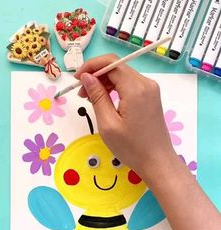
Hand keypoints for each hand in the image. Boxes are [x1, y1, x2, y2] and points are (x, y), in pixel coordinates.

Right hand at [75, 54, 176, 182]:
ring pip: (123, 75)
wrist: (158, 162)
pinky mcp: (151, 97)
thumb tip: (86, 77)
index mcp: (135, 88)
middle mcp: (146, 83)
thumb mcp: (108, 124)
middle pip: (117, 67)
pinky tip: (106, 101)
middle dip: (96, 75)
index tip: (77, 79)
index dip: (91, 66)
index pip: (110, 62)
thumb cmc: (132, 148)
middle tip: (82, 94)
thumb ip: (97, 97)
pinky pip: (130, 85)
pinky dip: (116, 88)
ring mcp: (150, 90)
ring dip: (105, 82)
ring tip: (91, 99)